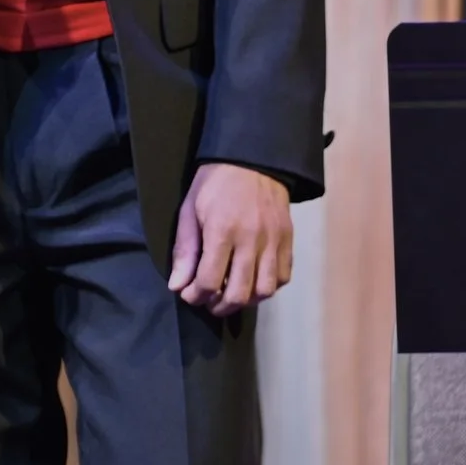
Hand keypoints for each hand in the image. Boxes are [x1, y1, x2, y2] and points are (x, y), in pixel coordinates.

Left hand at [167, 163, 293, 316]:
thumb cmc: (214, 184)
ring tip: (231, 293)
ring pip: (264, 291)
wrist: (252, 159)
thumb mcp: (190, 210)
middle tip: (209, 301)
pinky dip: (267, 287)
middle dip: (219, 305)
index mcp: (222, 231)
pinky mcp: (288, 240)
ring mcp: (273, 241)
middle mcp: (251, 240)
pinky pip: (282, 277)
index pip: (210, 281)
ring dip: (245, 300)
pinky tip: (253, 281)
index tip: (188, 293)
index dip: (196, 295)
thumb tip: (177, 285)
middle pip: (239, 293)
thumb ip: (185, 250)